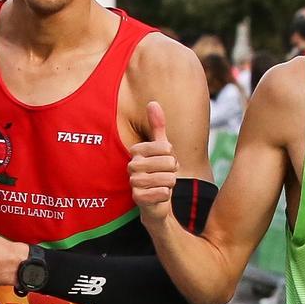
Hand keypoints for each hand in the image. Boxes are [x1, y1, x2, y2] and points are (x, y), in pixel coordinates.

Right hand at [128, 100, 177, 224]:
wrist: (155, 201)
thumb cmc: (158, 172)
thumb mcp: (161, 148)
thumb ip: (157, 126)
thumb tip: (152, 102)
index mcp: (137, 151)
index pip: (166, 147)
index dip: (172, 156)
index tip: (165, 162)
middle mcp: (132, 165)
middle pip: (168, 162)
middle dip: (172, 171)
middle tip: (165, 175)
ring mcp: (133, 182)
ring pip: (168, 179)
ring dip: (170, 184)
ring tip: (162, 184)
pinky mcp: (138, 198)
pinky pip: (163, 193)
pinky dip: (166, 194)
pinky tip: (159, 196)